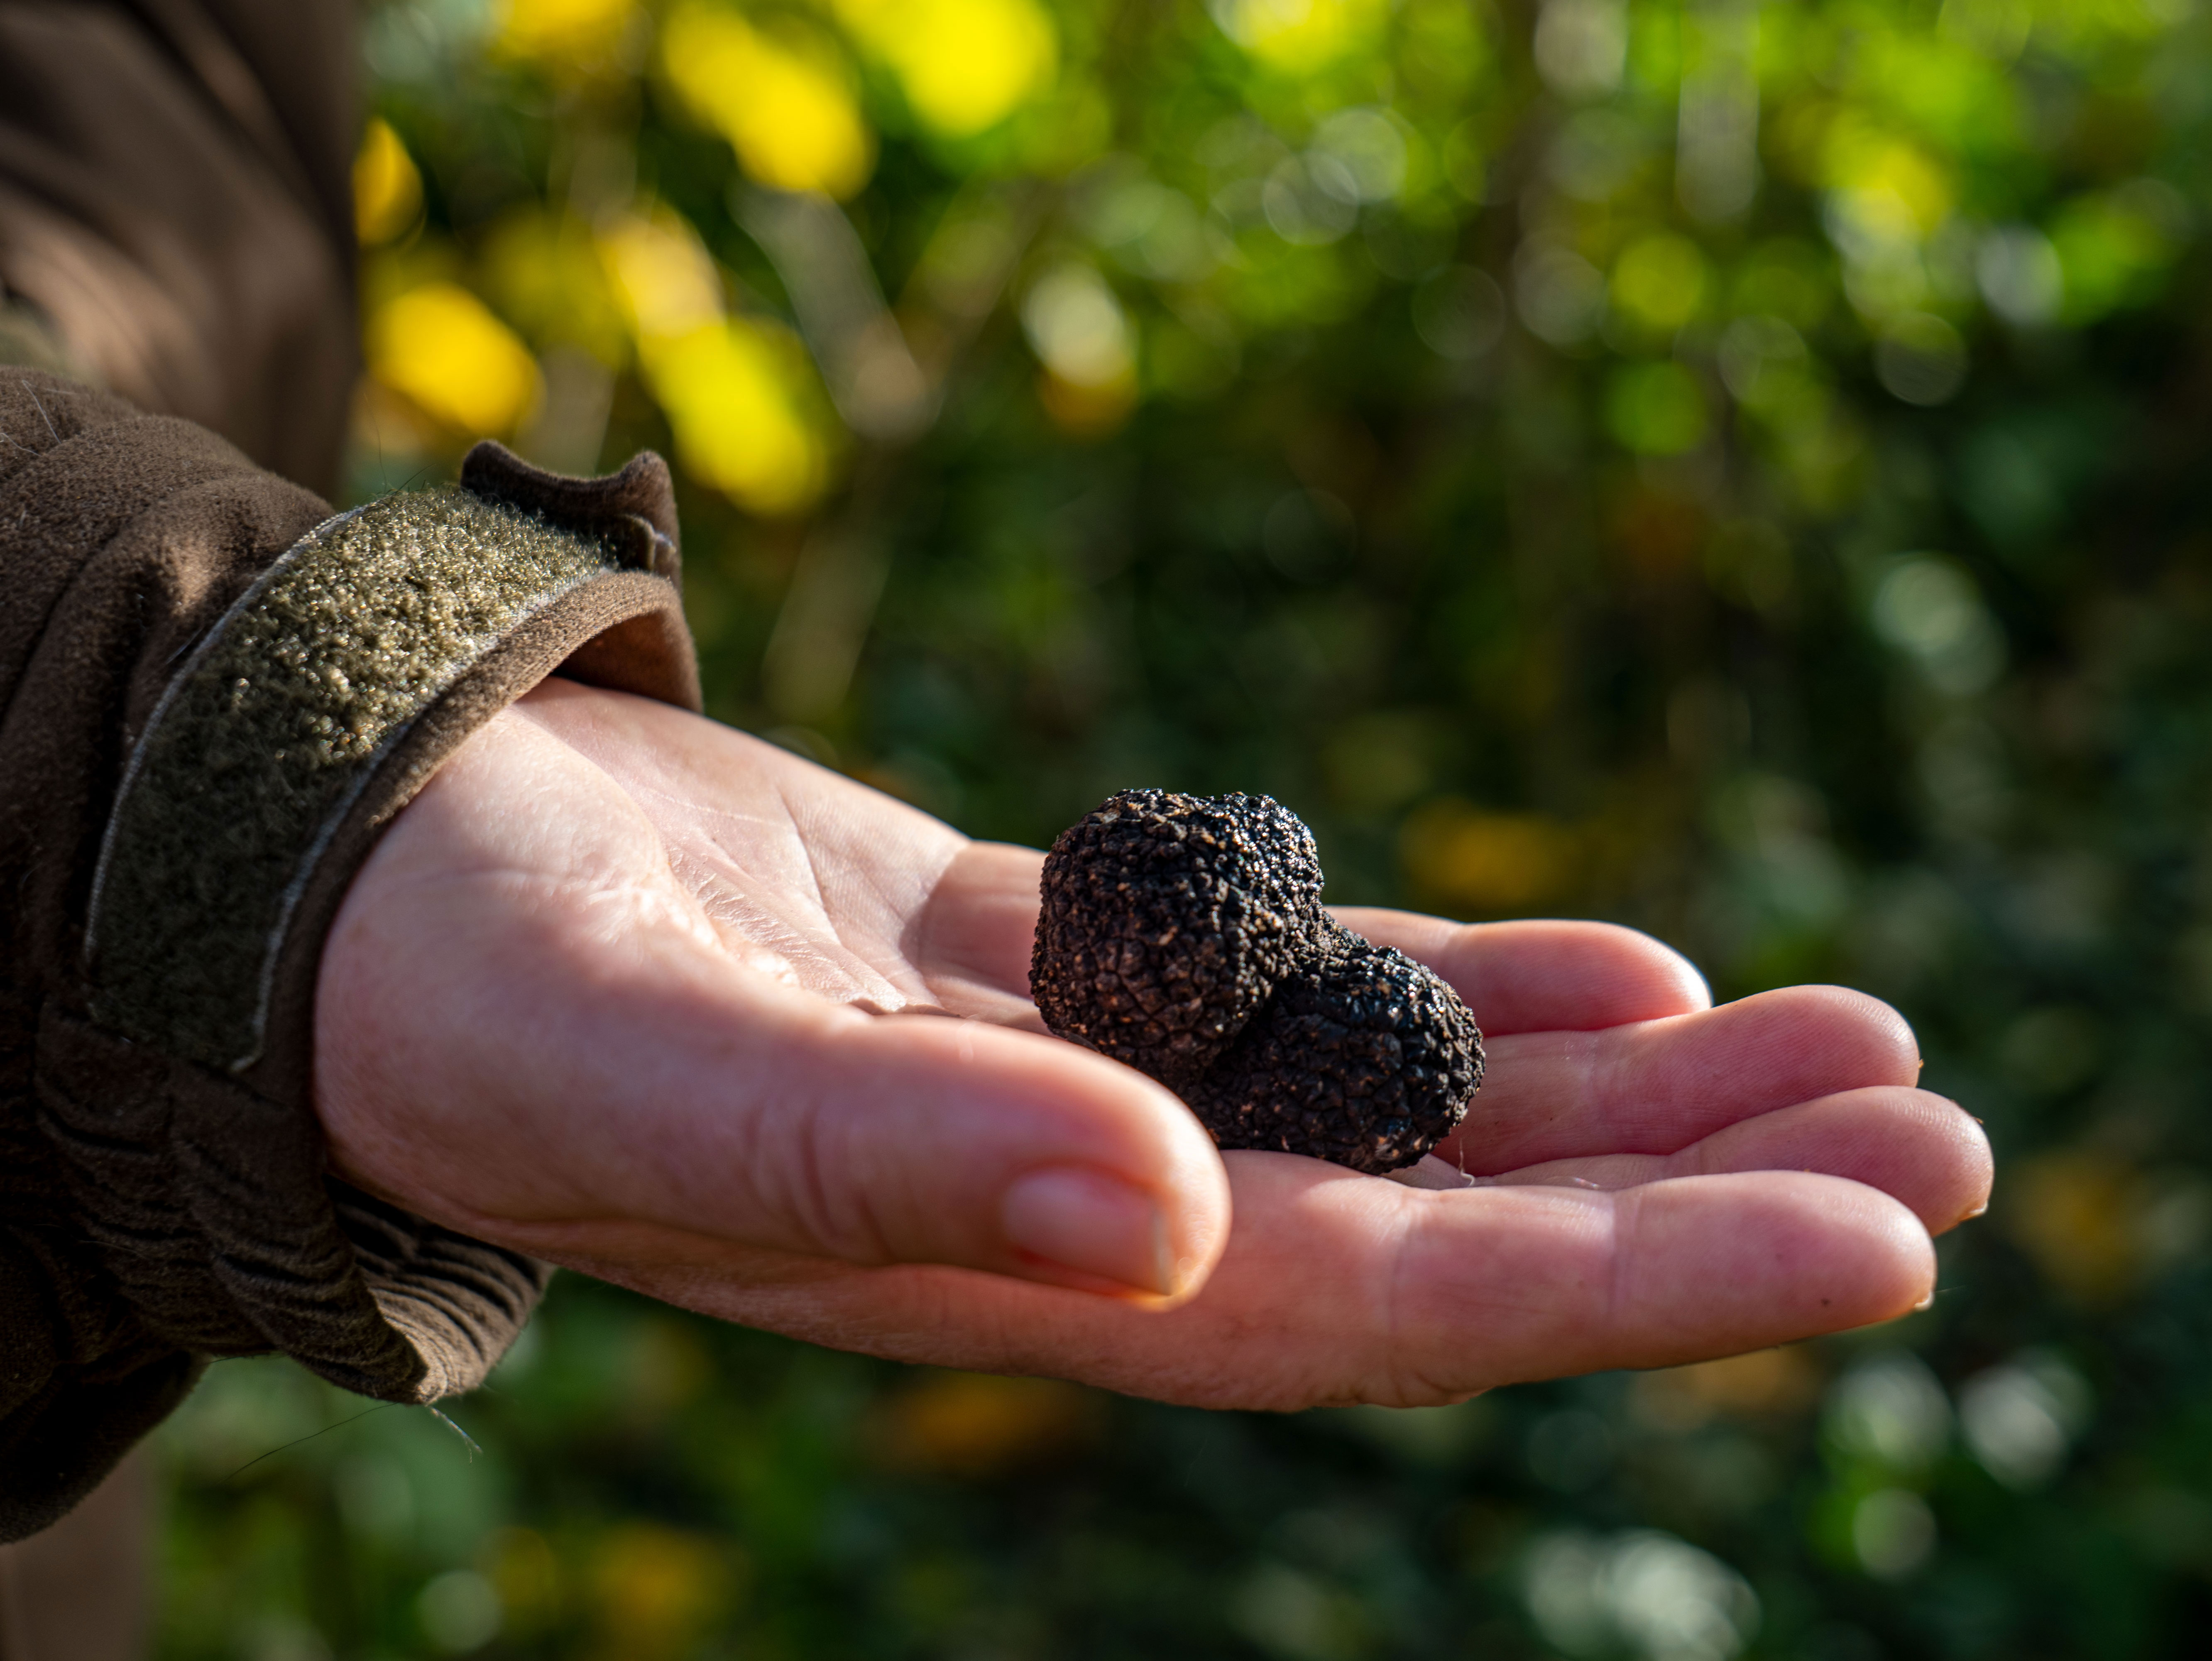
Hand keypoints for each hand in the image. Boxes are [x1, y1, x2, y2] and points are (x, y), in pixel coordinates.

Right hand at [315, 680, 1990, 1409]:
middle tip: (1947, 1138)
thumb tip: (1169, 1213)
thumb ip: (892, 1156)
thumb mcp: (656, 1067)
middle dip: (1696, 1191)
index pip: (1380, 1305)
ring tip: (1853, 1037)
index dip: (1627, 1281)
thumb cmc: (471, 993)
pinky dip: (1469, 976)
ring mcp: (1090, 1084)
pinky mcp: (1063, 968)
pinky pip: (1314, 985)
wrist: (394, 891)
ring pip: (1413, 1096)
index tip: (1872, 1243)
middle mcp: (1084, 1204)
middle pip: (1448, 1214)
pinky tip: (1626, 962)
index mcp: (1013, 1273)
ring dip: (1627, 1081)